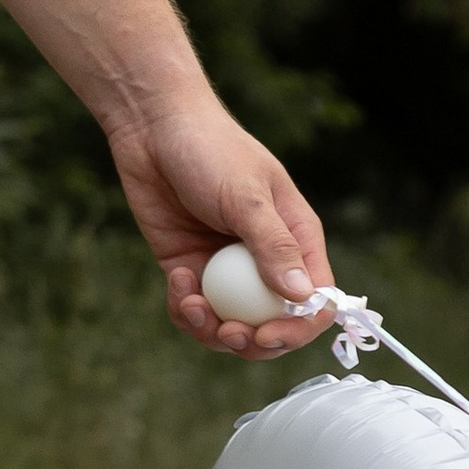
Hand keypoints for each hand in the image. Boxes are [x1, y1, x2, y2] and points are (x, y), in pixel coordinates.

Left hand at [105, 93, 336, 356]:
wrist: (152, 128)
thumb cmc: (211, 150)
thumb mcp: (247, 197)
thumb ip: (273, 246)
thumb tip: (302, 296)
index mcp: (297, 241)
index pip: (315, 301)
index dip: (298, 329)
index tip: (267, 335)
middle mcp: (266, 261)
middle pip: (274, 325)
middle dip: (252, 341)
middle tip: (225, 333)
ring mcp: (227, 270)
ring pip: (231, 326)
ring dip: (211, 329)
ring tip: (191, 305)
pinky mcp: (190, 269)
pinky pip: (194, 311)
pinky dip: (185, 309)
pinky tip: (176, 279)